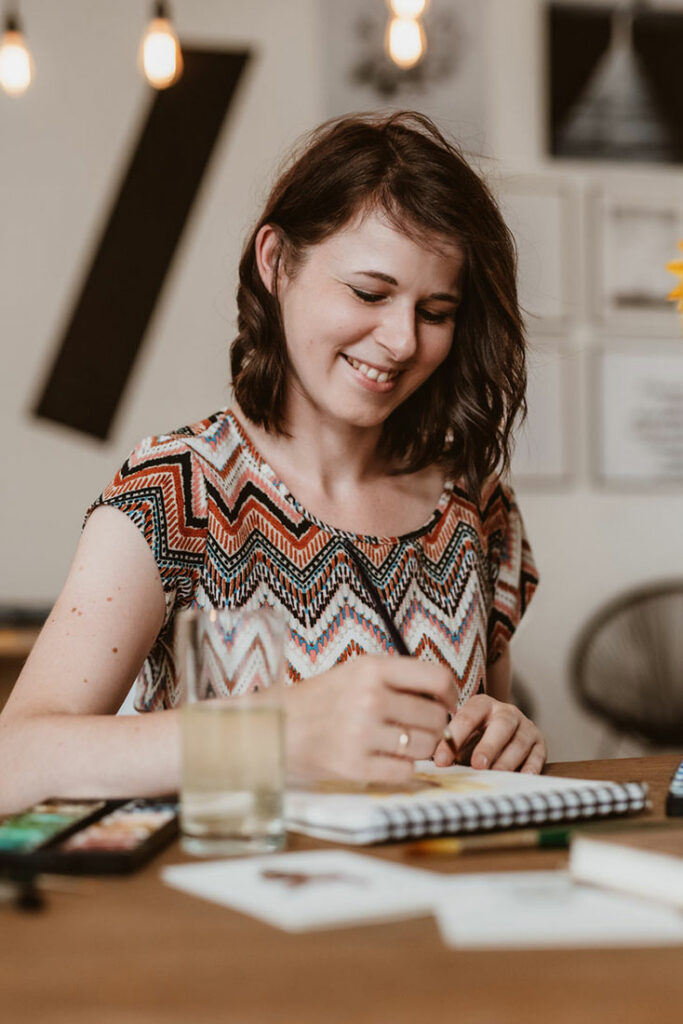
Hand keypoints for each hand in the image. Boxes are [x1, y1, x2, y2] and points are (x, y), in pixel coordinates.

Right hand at [282, 656, 457, 785]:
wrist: (278, 726)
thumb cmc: (323, 698)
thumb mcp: (357, 671)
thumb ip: (398, 678)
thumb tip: (445, 697)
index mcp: (372, 669)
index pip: (438, 678)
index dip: (451, 694)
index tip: (447, 703)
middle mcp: (370, 698)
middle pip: (436, 717)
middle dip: (433, 726)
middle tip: (416, 727)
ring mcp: (361, 733)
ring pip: (424, 747)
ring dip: (419, 748)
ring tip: (399, 743)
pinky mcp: (354, 765)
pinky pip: (405, 771)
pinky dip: (401, 768)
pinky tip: (385, 758)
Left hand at [432, 694, 546, 773]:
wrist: (504, 731)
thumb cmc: (476, 736)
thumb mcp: (462, 735)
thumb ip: (452, 746)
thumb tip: (438, 762)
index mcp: (483, 704)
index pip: (468, 716)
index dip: (455, 737)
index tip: (441, 759)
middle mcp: (507, 712)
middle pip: (501, 725)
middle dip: (488, 746)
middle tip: (477, 765)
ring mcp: (526, 726)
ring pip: (519, 741)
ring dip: (507, 760)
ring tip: (496, 775)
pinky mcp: (539, 743)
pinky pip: (537, 755)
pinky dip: (531, 766)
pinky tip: (522, 776)